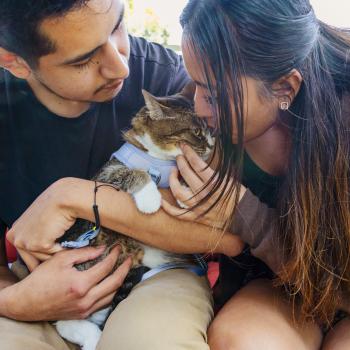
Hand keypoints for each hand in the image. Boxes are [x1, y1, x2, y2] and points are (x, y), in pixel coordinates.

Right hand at [0, 246, 131, 320]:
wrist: (26, 303)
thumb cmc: (41, 279)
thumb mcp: (61, 259)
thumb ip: (84, 253)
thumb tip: (103, 249)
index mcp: (80, 284)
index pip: (106, 267)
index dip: (115, 255)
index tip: (118, 247)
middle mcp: (85, 299)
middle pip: (115, 283)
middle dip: (125, 268)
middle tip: (130, 258)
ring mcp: (85, 309)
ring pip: (112, 295)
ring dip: (121, 281)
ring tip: (125, 270)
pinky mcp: (82, 315)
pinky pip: (104, 303)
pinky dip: (111, 292)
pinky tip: (113, 284)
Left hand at [6, 178, 87, 265]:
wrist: (65, 198)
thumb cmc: (56, 205)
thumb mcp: (41, 221)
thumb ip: (38, 234)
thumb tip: (46, 246)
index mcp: (14, 232)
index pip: (27, 253)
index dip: (43, 252)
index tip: (54, 248)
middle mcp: (15, 237)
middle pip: (34, 259)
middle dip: (49, 256)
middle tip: (62, 247)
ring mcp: (24, 242)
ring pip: (44, 259)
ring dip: (57, 253)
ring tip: (65, 239)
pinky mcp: (36, 244)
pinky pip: (53, 255)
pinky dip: (63, 248)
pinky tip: (65, 236)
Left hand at [162, 144, 245, 228]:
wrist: (244, 216)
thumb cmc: (238, 196)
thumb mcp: (229, 179)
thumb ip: (213, 172)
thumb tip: (200, 162)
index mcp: (214, 183)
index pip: (197, 164)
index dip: (189, 153)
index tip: (183, 146)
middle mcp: (204, 194)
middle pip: (186, 174)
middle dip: (180, 162)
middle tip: (179, 158)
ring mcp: (198, 206)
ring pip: (178, 192)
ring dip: (173, 180)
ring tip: (173, 172)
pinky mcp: (195, 216)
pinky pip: (177, 213)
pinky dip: (167, 207)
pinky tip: (162, 200)